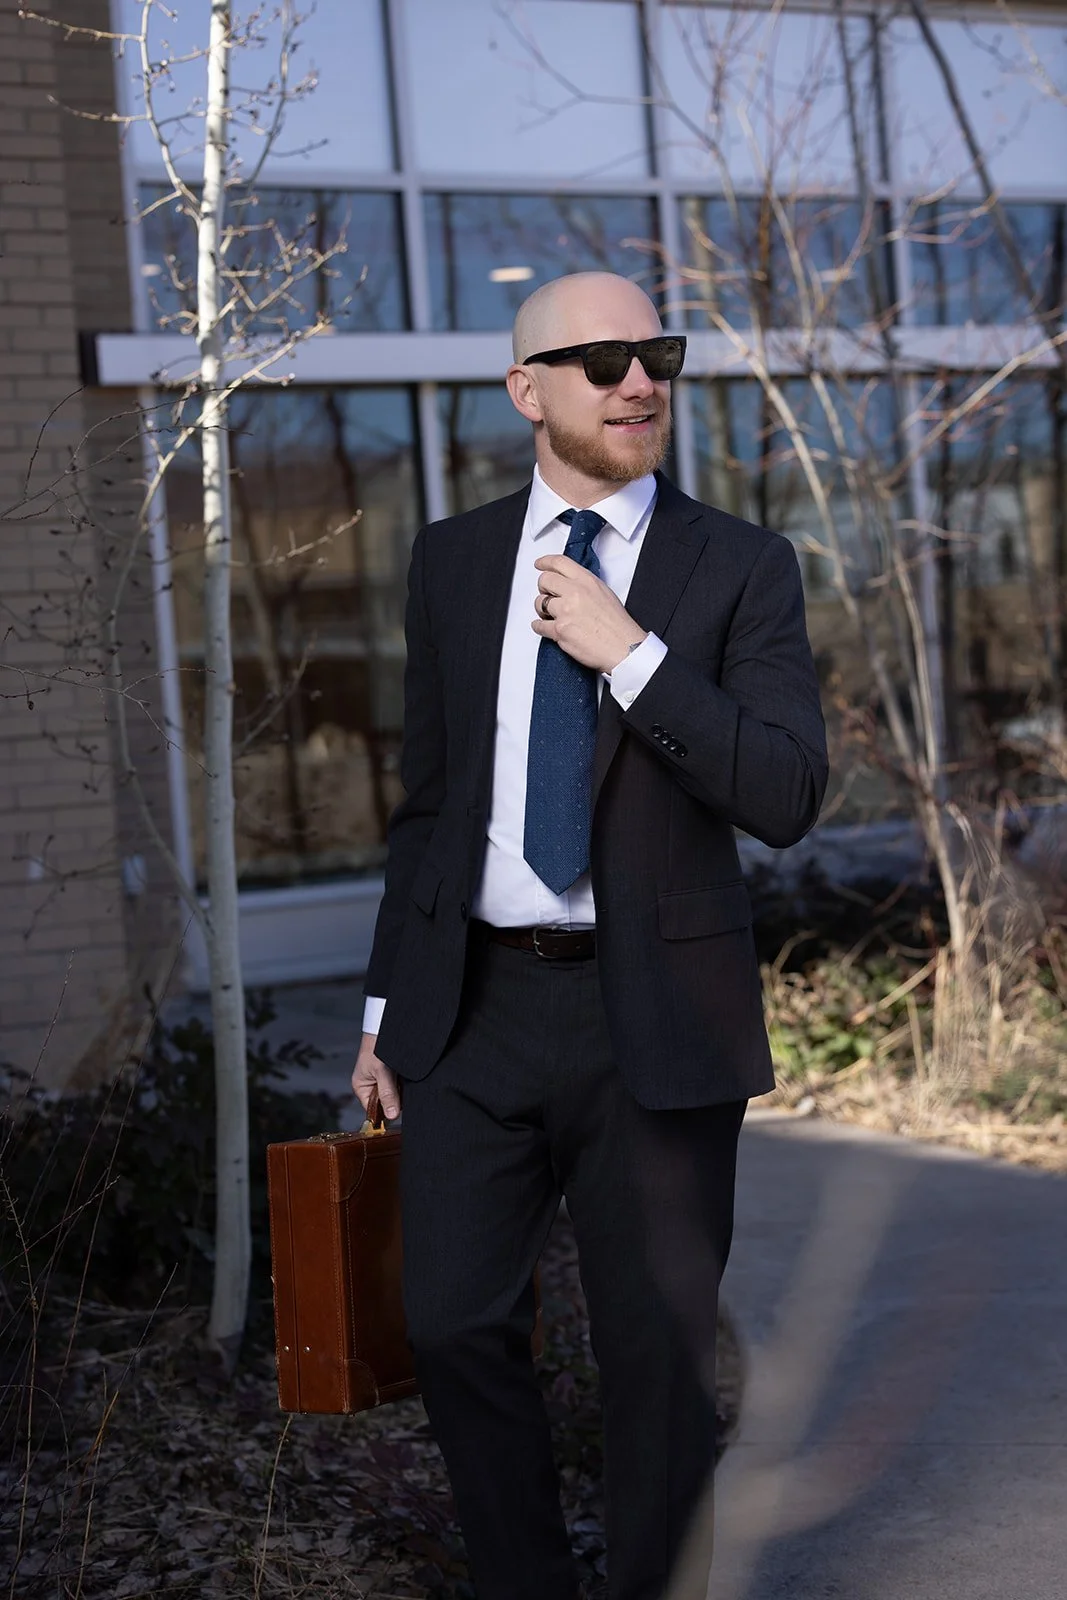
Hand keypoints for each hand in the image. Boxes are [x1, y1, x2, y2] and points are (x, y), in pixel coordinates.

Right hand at [351, 1032, 400, 1120]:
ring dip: (402, 1089)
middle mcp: (371, 1086)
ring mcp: (382, 1081)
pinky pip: (400, 1086)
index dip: (385, 1111)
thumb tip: (391, 1115)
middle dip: (396, 1099)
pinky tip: (406, 1075)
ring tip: (402, 1077)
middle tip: (401, 1086)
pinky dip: (405, 1082)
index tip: (397, 1107)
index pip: (373, 1110)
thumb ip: (388, 1094)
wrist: (385, 1027)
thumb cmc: (377, 1046)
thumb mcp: (382, 1072)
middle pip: (386, 1103)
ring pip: (395, 1094)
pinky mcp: (392, 1075)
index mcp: (361, 1088)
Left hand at [532, 554, 646, 672]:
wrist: (624, 649)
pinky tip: (547, 628)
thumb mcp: (604, 593)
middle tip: (548, 596)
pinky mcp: (560, 630)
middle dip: (543, 588)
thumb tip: (568, 583)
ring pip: (539, 603)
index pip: (559, 562)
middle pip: (544, 580)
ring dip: (542, 610)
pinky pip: (539, 625)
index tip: (540, 564)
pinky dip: (540, 627)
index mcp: (587, 581)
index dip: (545, 562)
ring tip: (552, 616)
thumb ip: (584, 585)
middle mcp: (575, 593)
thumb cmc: (618, 626)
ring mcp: (566, 611)